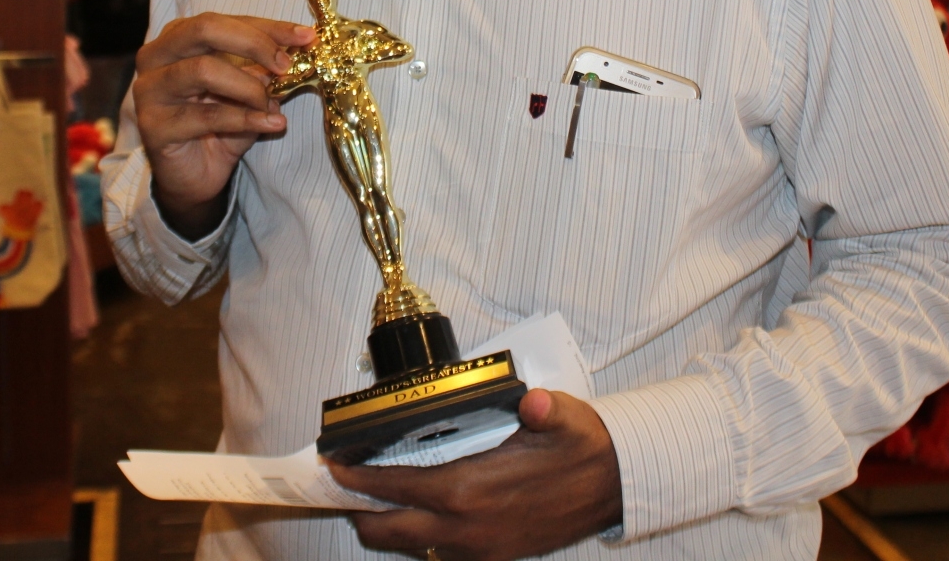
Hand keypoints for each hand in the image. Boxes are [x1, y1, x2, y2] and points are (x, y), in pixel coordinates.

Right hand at [132, 13, 314, 237]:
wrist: (194, 177)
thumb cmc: (219, 126)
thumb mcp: (247, 90)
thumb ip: (263, 68)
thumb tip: (297, 47)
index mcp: (176, 38)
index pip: (224, 21)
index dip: (267, 27)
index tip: (305, 36)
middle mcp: (156, 57)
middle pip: (204, 29)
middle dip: (253, 43)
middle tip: (285, 65)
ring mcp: (150, 91)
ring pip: (203, 69)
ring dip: (248, 86)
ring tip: (272, 102)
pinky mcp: (153, 126)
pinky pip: (207, 116)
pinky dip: (247, 118)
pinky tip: (274, 123)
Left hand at [330, 389, 621, 560]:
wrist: (615, 487)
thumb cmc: (582, 448)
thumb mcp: (564, 419)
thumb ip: (543, 410)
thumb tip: (532, 402)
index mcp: (471, 489)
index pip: (394, 487)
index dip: (357, 479)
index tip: (333, 466)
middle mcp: (466, 526)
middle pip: (388, 530)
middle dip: (358, 510)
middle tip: (341, 487)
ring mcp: (478, 548)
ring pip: (410, 547)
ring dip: (386, 526)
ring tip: (371, 499)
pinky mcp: (492, 556)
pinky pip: (438, 554)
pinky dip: (418, 537)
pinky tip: (417, 513)